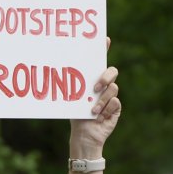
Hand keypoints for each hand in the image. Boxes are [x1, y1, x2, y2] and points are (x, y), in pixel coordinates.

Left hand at [69, 38, 119, 158]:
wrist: (84, 134)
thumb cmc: (75, 114)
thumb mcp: (72, 98)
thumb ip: (72, 86)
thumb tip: (56, 71)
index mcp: (92, 79)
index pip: (100, 61)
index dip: (104, 48)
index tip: (105, 39)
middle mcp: (103, 85)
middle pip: (112, 71)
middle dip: (105, 77)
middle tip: (96, 87)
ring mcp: (111, 96)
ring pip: (114, 89)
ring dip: (102, 101)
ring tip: (93, 112)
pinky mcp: (116, 107)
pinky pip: (116, 102)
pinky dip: (106, 110)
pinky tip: (100, 118)